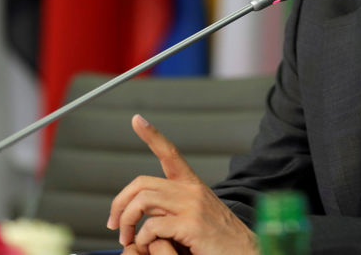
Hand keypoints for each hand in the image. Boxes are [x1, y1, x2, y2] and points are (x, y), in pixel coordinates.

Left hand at [108, 114, 257, 254]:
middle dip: (119, 203)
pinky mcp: (192, 224)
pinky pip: (152, 226)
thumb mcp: (197, 218)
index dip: (152, 135)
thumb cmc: (219, 242)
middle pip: (142, 183)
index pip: (170, 153)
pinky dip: (143, 238)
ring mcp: (193, 205)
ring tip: (127, 239)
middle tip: (115, 225)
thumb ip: (173, 210)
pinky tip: (148, 246)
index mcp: (193, 186)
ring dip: (127, 221)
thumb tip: (146, 216)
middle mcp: (192, 190)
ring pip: (143, 201)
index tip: (137, 120)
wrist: (246, 253)